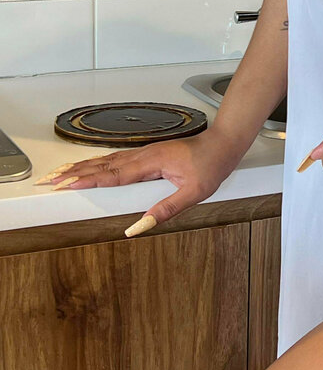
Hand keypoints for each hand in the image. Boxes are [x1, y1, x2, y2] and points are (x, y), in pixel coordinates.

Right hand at [33, 131, 238, 236]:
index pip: (113, 174)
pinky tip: (90, 165)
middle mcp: (145, 155)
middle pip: (103, 165)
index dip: (88, 179)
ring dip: (82, 166)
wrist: (224, 143)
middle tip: (50, 179)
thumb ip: (166, 210)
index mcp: (152, 163)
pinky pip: (117, 159)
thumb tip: (140, 226)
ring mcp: (146, 153)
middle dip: (75, 172)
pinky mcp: (149, 154)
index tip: (67, 184)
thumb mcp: (194, 193)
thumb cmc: (212, 164)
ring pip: (107, 160)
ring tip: (61, 172)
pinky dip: (98, 163)